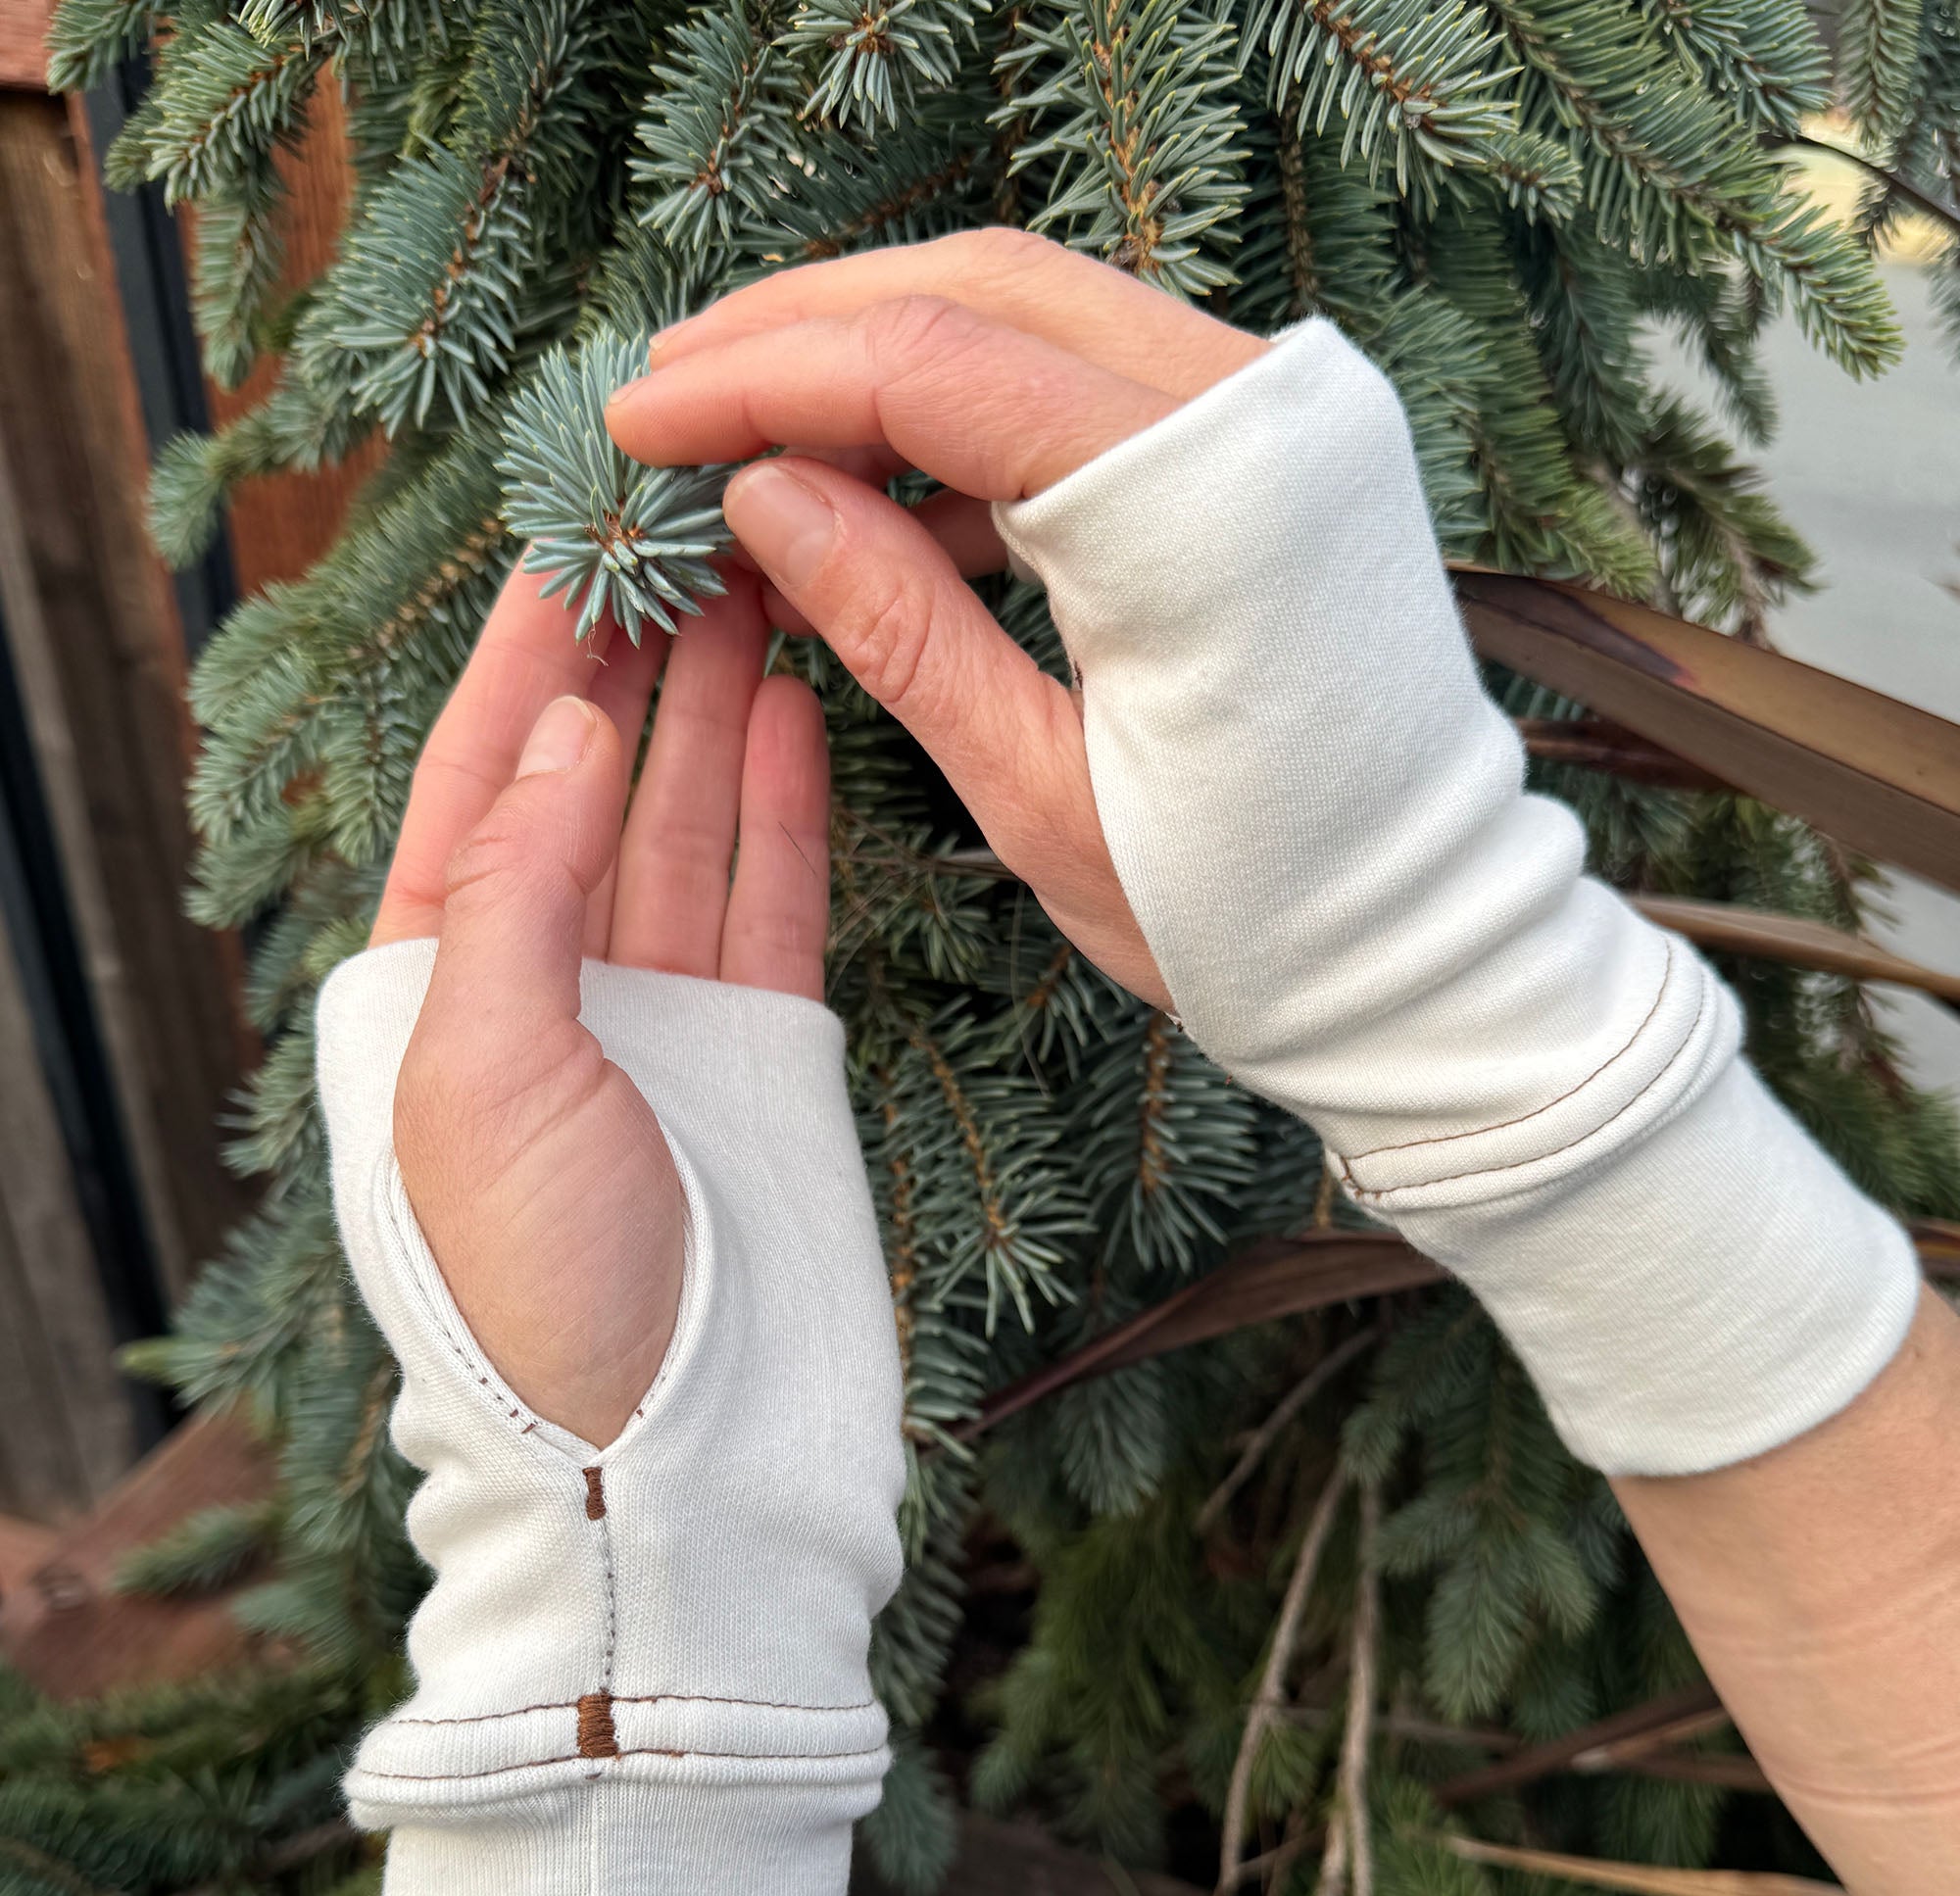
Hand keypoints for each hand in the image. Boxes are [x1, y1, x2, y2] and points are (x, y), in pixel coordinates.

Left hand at [372, 562, 829, 1446]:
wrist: (683, 1465)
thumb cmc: (540, 1296)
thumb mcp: (483, 1079)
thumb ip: (521, 893)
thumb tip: (569, 728)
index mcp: (435, 993)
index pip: (476, 781)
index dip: (520, 656)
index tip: (573, 534)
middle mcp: (545, 989)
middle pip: (588, 781)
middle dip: (634, 656)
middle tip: (692, 525)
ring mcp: (661, 1018)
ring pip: (687, 823)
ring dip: (719, 704)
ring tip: (758, 577)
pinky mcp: (763, 1053)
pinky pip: (770, 899)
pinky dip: (784, 806)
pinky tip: (795, 708)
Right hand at [603, 230, 1266, 1007]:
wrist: (1425, 944)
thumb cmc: (1248, 911)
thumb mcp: (1041, 795)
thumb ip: (900, 628)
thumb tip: (760, 495)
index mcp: (1199, 500)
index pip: (932, 364)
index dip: (764, 380)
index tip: (638, 423)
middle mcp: (1257, 411)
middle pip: (982, 291)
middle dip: (806, 331)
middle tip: (667, 391)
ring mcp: (1282, 416)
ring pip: (1038, 316)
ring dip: (884, 360)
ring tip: (747, 436)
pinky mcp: (1282, 449)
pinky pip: (1098, 382)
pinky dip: (977, 420)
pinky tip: (878, 494)